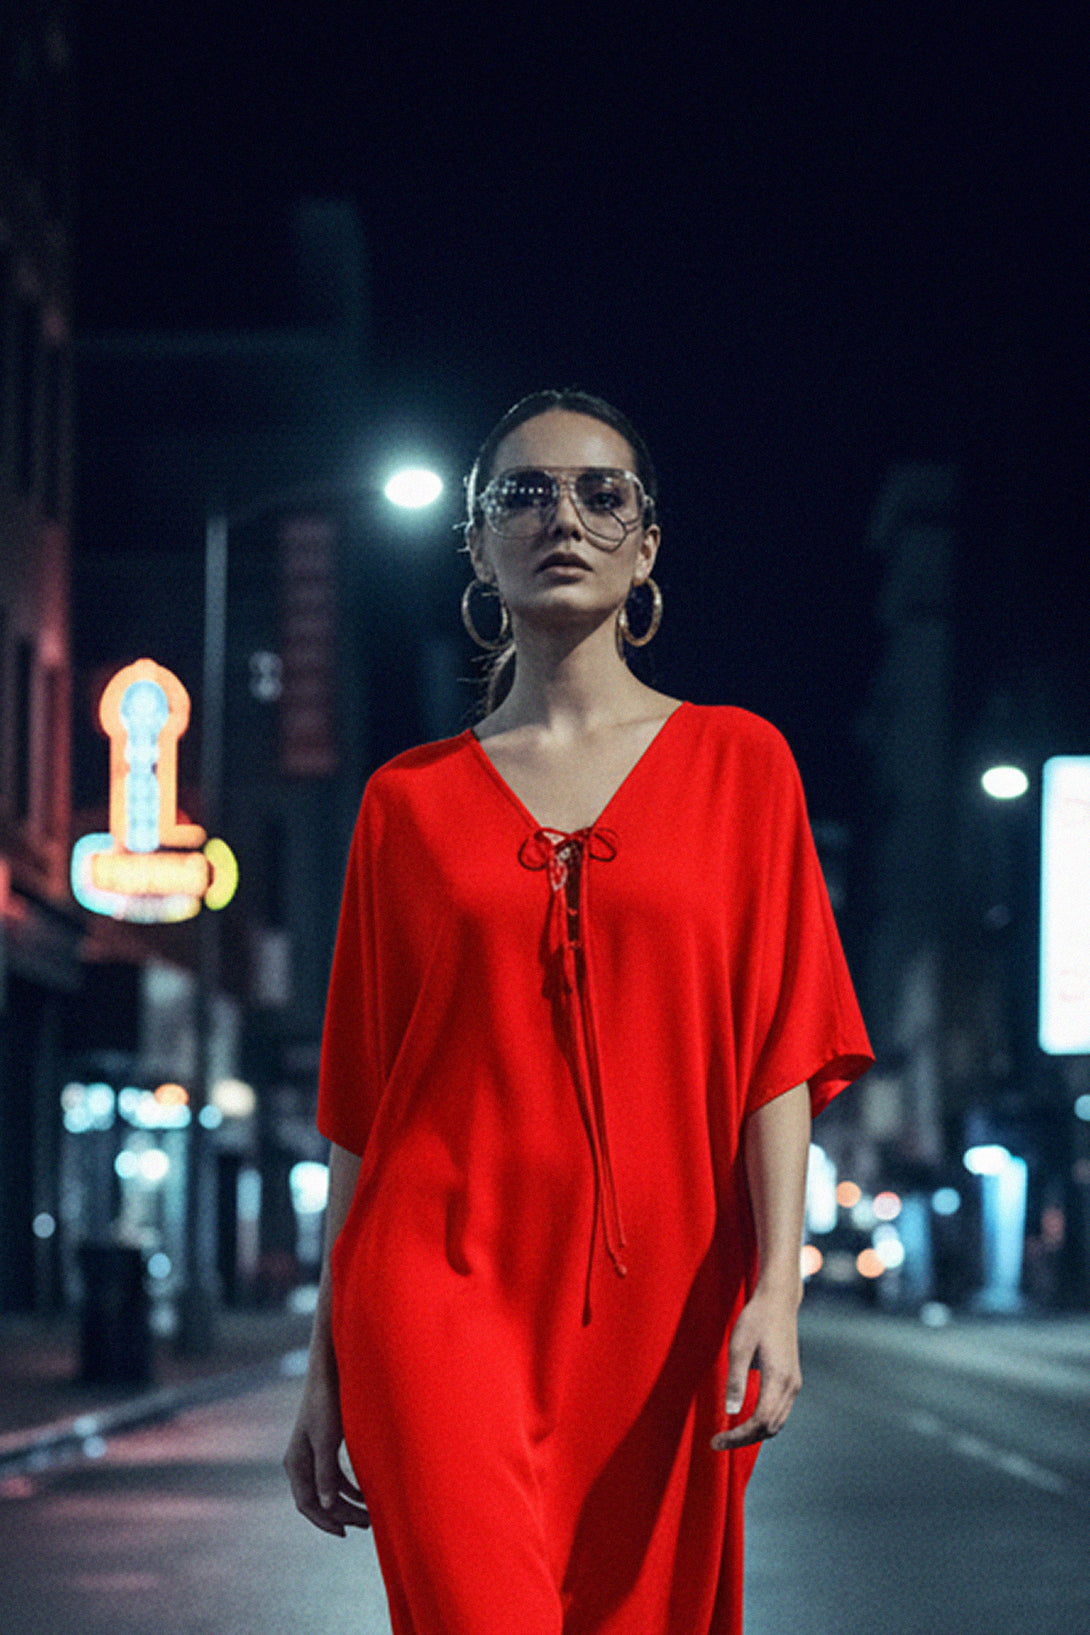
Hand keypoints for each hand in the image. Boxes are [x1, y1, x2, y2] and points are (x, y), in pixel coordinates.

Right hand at [284, 1376, 370, 1535]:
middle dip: (341, 1514)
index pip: (307, 1504)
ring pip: (327, 1490)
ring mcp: (311, 1454)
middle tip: (367, 1524)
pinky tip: (364, 1493)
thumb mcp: (327, 1440)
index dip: (325, 1521)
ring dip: (346, 1503)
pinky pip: (333, 1476)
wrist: (329, 1372)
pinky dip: (348, 1487)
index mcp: (295, 1463)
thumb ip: (326, 1473)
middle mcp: (300, 1461)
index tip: (346, 1532)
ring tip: (368, 1514)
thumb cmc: (327, 1403)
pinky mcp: (324, 1445)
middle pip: (318, 1500)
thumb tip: (326, 1507)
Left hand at [710, 1286, 801, 1450]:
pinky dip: (764, 1421)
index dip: (738, 1437)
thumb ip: (736, 1380)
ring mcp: (794, 1383)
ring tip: (729, 1434)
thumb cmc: (756, 1320)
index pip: (760, 1422)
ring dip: (755, 1433)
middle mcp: (791, 1386)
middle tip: (719, 1441)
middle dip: (745, 1439)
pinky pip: (780, 1411)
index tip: (716, 1441)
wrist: (778, 1301)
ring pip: (777, 1422)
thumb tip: (731, 1412)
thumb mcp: (739, 1348)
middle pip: (770, 1428)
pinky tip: (745, 1418)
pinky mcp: (792, 1379)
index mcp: (778, 1379)